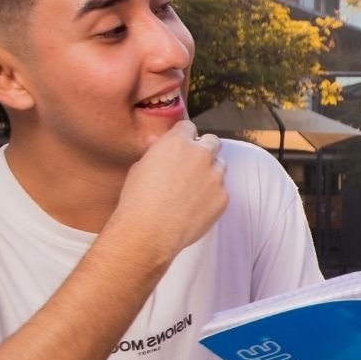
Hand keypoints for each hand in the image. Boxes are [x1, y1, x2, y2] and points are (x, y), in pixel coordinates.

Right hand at [105, 120, 228, 258]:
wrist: (148, 232)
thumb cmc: (137, 200)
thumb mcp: (139, 168)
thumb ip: (154, 152)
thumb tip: (156, 142)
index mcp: (177, 143)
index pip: (189, 127)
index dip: (184, 137)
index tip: (182, 147)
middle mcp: (200, 155)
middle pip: (212, 141)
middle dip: (204, 149)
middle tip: (193, 164)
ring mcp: (214, 177)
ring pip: (220, 166)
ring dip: (210, 172)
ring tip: (192, 190)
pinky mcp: (222, 198)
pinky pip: (221, 191)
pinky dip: (212, 196)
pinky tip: (195, 207)